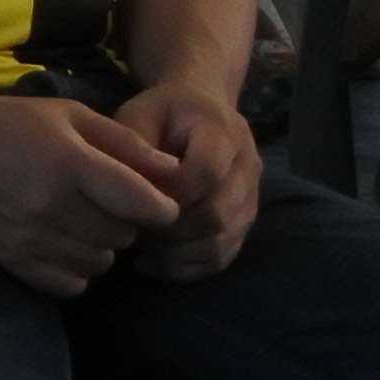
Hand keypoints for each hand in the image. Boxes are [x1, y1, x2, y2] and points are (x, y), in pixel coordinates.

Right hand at [0, 88, 184, 296]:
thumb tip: (174, 172)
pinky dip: (78, 268)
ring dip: (102, 245)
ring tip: (83, 221)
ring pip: (103, 262)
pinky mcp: (16, 260)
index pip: (143, 205)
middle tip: (106, 202)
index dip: (161, 206)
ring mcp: (32, 238)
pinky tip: (64, 242)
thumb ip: (125, 142)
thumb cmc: (11, 123)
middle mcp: (53, 206)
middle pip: (125, 235)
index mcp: (71, 165)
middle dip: (126, 221)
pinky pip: (73, 284)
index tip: (153, 199)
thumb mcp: (70, 116)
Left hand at [131, 84, 264, 280]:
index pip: (206, 173)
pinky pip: (223, 256)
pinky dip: (188, 267)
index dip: (168, 193)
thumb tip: (128, 190)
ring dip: (176, 253)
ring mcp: (251, 199)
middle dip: (169, 230)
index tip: (133, 198)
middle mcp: (247, 168)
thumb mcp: (140, 113)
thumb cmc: (163, 113)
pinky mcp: (243, 223)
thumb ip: (134, 145)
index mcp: (223, 132)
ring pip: (222, 242)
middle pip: (216, 215)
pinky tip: (151, 263)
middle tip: (129, 230)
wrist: (202, 112)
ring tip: (137, 248)